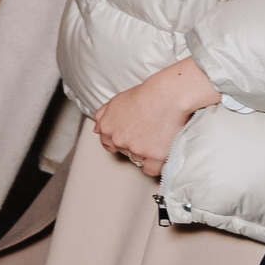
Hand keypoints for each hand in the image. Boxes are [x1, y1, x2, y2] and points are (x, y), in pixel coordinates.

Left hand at [92, 57, 221, 176]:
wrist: (167, 96)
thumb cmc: (146, 95)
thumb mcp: (117, 101)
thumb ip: (103, 115)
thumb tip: (97, 129)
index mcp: (108, 126)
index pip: (107, 142)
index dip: (120, 140)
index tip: (129, 139)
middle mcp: (119, 139)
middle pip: (123, 151)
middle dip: (133, 145)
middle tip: (146, 134)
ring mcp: (136, 148)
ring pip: (138, 159)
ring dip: (146, 153)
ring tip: (158, 139)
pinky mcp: (153, 155)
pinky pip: (151, 169)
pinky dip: (155, 165)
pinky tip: (160, 156)